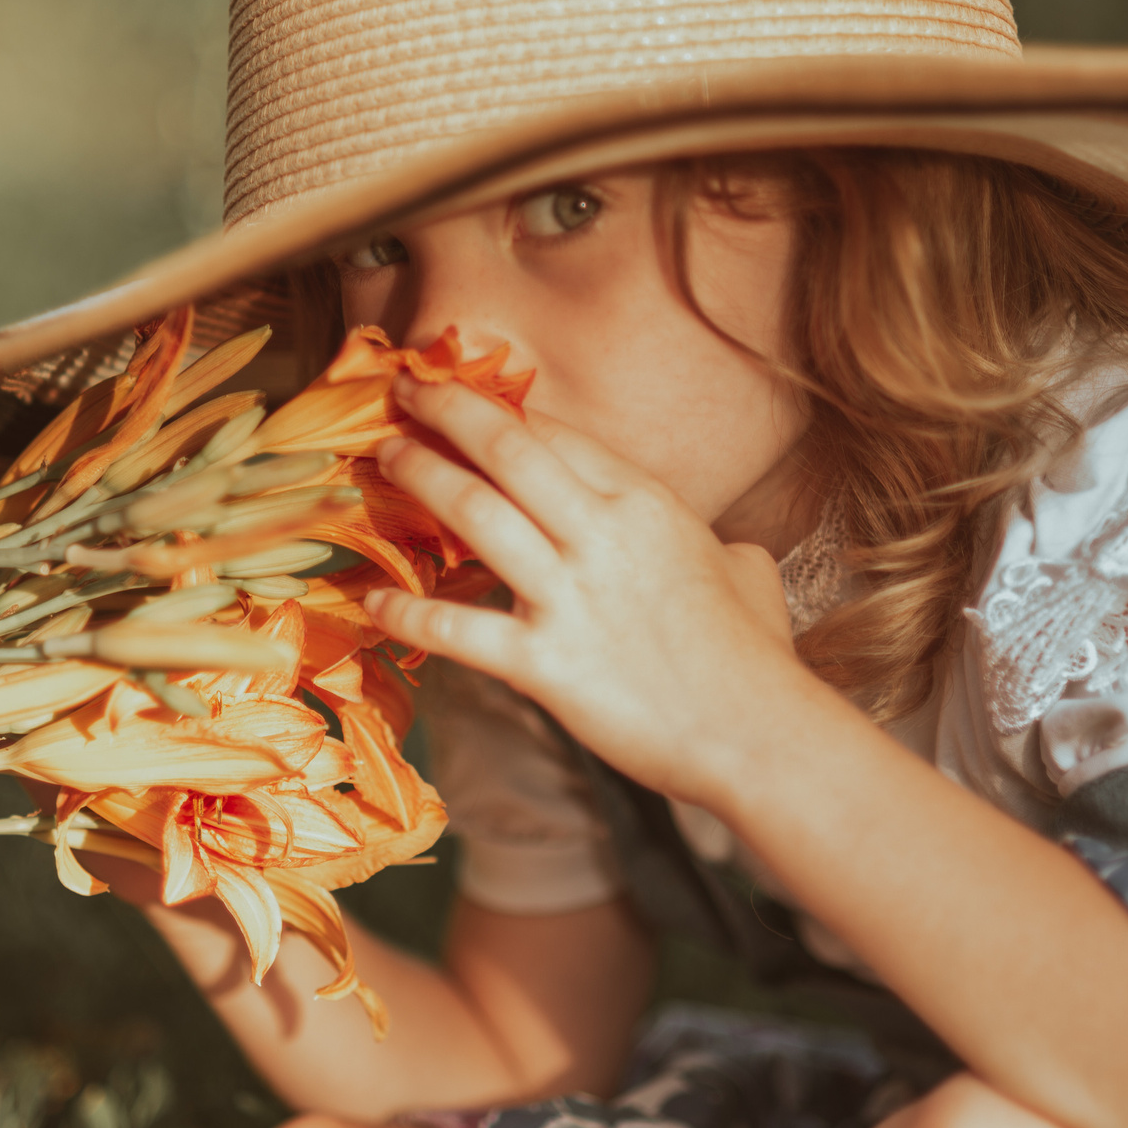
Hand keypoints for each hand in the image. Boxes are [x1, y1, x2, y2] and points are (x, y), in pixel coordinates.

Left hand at [364, 375, 835, 806]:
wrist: (757, 734)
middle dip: (446, 411)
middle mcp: (602, 533)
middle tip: (403, 394)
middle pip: (506, 448)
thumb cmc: (754, 657)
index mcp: (648, 503)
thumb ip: (721, 548)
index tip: (462, 393)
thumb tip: (726, 553)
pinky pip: (456, 628)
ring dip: (419, 476)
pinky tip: (371, 601)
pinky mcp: (543, 663)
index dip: (499, 407)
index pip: (555, 433)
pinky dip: (406, 612)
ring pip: (473, 513)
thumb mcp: (747, 572)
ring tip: (382, 460)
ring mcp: (569, 596)